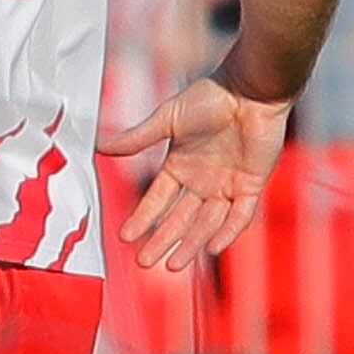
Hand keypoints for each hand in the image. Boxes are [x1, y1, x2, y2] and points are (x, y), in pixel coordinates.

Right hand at [101, 72, 293, 272]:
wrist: (250, 89)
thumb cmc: (210, 97)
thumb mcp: (167, 118)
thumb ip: (138, 138)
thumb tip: (101, 147)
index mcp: (180, 165)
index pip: (157, 199)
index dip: (143, 218)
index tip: (126, 236)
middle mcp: (202, 179)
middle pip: (179, 217)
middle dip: (163, 240)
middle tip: (145, 262)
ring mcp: (227, 184)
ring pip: (207, 222)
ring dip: (191, 243)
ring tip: (174, 265)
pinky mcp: (252, 184)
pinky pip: (240, 216)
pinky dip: (227, 232)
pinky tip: (211, 248)